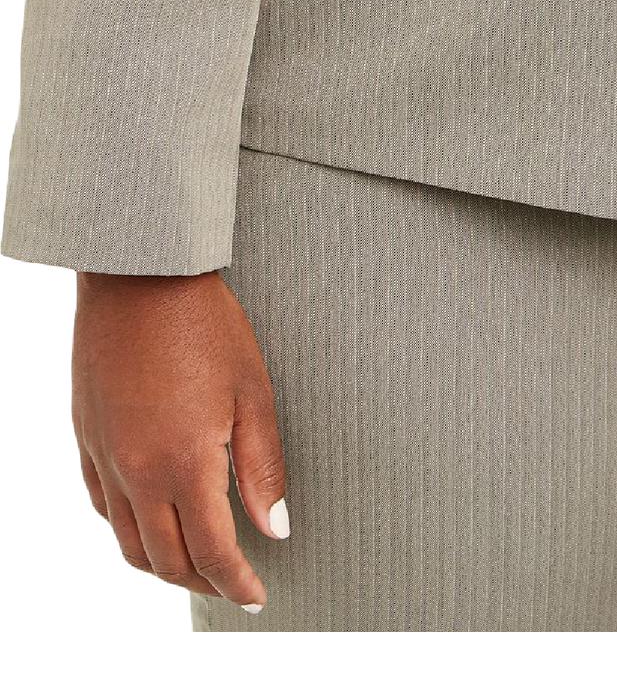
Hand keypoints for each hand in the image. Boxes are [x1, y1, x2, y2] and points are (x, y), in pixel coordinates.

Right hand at [72, 270, 287, 611]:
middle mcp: (136, 472)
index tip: (256, 596)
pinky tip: (151, 517)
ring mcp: (105, 456)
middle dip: (202, 581)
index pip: (211, 552)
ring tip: (195, 562)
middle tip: (232, 583)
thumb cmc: (203, 323)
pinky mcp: (86, 436)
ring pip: (127, 542)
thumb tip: (276, 527)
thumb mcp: (253, 392)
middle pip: (165, 559)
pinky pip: (102, 504)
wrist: (139, 275)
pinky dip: (128, 527)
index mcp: (183, 464)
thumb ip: (263, 467)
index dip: (236, 583)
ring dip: (162, 563)